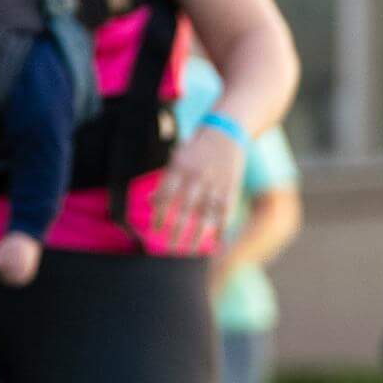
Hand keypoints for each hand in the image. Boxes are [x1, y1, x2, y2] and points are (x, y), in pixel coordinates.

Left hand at [148, 127, 244, 255]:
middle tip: (170, 248)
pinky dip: (221, 228)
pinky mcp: (231, 189)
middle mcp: (198, 176)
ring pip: (206, 214)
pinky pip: (225, 213)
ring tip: (190, 252)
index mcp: (181, 167)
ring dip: (198, 235)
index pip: (167, 195)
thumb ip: (166, 180)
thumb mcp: (178, 157)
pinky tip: (215, 243)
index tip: (155, 231)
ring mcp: (216, 183)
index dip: (160, 214)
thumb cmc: (196, 148)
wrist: (227, 131)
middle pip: (186, 208)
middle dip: (177, 230)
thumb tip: (151, 202)